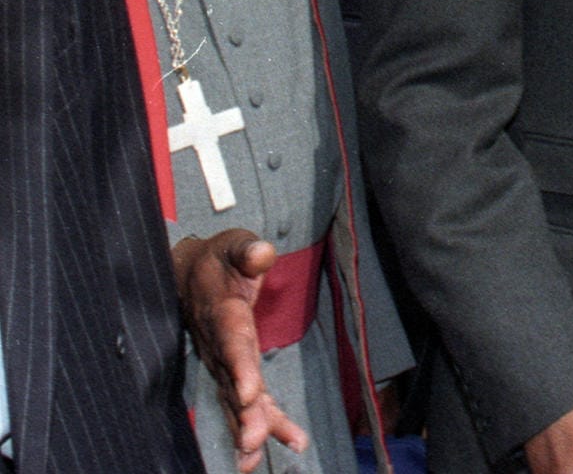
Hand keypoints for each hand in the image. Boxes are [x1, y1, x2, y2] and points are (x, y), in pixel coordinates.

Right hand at [173, 229, 308, 471]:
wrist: (186, 272)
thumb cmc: (217, 259)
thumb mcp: (233, 244)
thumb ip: (247, 250)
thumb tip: (261, 252)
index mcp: (222, 314)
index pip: (232, 344)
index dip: (240, 369)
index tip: (248, 396)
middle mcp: (218, 344)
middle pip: (232, 383)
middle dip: (244, 414)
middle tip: (253, 442)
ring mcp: (220, 361)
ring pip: (234, 400)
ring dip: (247, 428)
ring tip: (253, 459)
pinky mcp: (228, 370)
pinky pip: (242, 401)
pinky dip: (255, 424)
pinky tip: (259, 455)